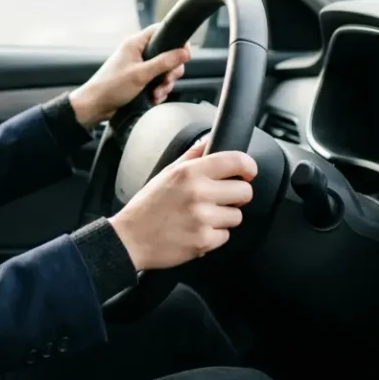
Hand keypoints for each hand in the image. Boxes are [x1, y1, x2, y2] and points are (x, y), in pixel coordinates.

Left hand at [68, 23, 190, 127]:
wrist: (95, 106)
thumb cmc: (111, 87)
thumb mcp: (141, 74)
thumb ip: (164, 62)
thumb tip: (185, 52)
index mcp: (136, 43)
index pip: (161, 31)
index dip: (176, 40)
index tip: (184, 54)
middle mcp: (138, 52)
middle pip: (168, 54)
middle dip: (171, 70)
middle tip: (167, 80)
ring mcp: (139, 66)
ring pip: (164, 71)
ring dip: (165, 84)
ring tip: (156, 94)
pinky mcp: (140, 80)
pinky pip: (157, 82)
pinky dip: (158, 91)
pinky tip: (153, 99)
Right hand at [108, 138, 255, 270]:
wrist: (131, 239)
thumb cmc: (148, 205)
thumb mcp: (167, 172)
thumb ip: (193, 154)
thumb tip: (211, 138)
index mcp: (190, 172)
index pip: (237, 161)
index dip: (248, 167)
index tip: (247, 172)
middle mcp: (198, 193)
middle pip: (245, 191)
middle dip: (236, 196)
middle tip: (220, 199)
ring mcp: (202, 218)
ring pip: (237, 216)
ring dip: (224, 218)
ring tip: (202, 217)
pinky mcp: (204, 241)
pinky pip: (225, 236)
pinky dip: (214, 236)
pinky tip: (196, 231)